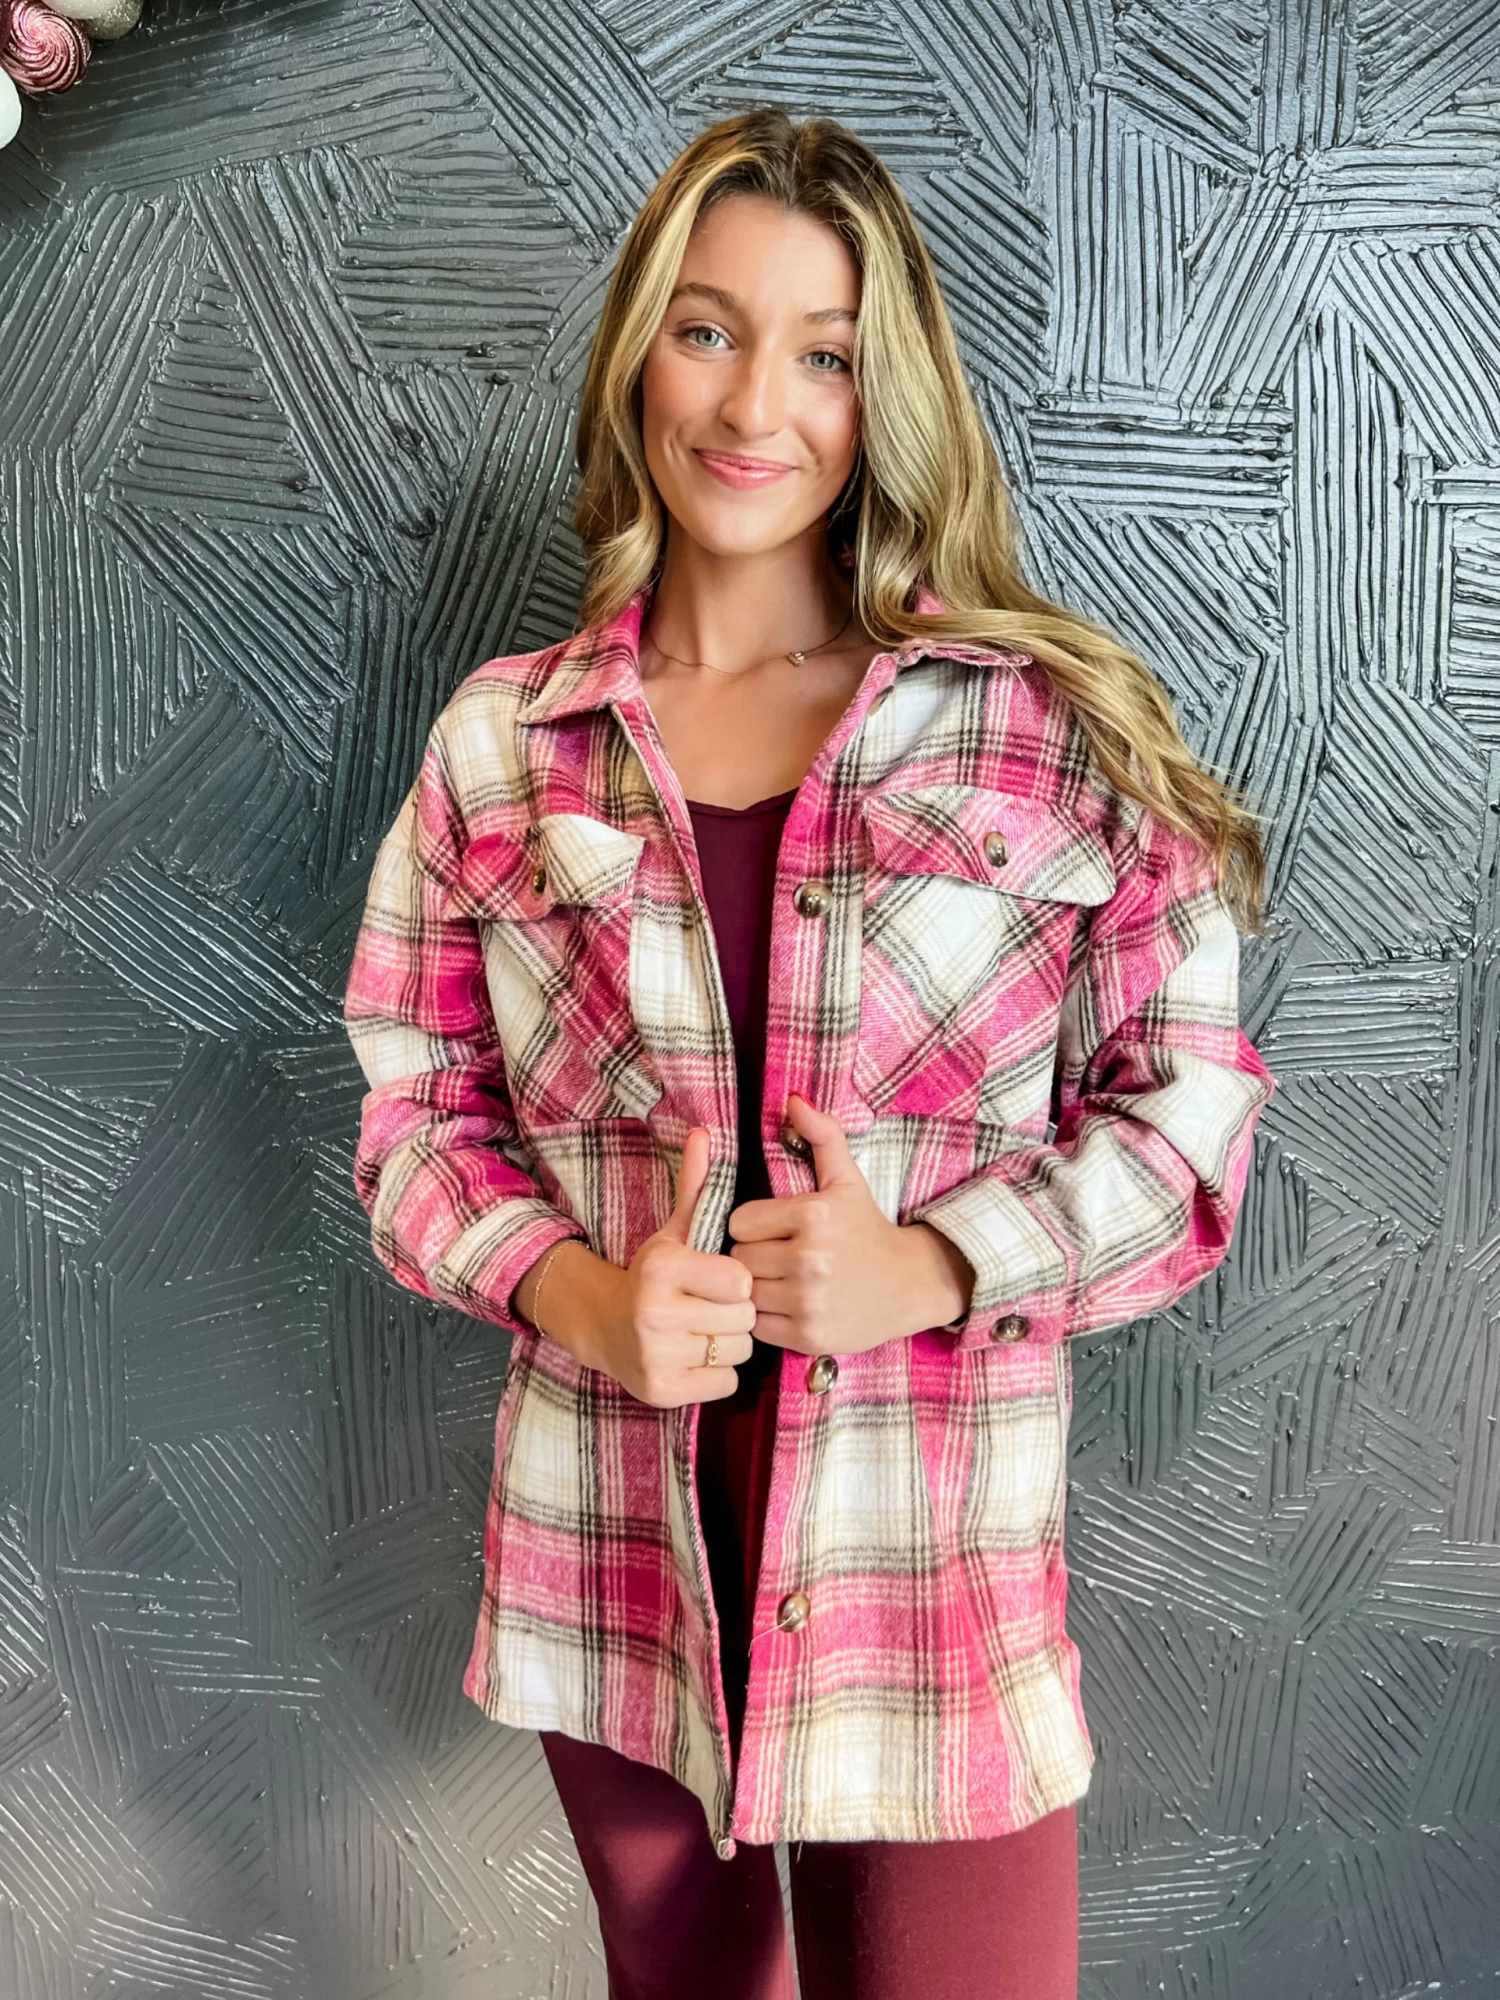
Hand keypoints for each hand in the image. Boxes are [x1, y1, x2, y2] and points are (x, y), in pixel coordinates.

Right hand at [583, 1126, 756, 1406]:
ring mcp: (655, 1354)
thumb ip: (696, 1186)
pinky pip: (725, 1383)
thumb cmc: (654, 1276)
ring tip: (704, 1330)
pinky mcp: (661, 1390)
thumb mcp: (673, 1231)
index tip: (719, 1280)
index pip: (741, 1281)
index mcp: (662, 1268)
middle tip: (711, 1308)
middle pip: (744, 1318)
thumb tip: (705, 1133)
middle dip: (736, 1314)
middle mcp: (654, 1311)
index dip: (737, 1282)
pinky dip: (717, 1374)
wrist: (605, 1326)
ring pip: (737, 1351)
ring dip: (730, 1343)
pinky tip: (695, 1356)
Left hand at [726, 1093, 974, 1354]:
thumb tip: (792, 1098)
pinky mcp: (809, 1336)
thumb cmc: (867, 1228)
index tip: (771, 1229)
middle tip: (774, 1255)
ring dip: (755, 1288)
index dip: (752, 1226)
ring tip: (778, 1279)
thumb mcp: (846, 1179)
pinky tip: (788, 1303)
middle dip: (751, 1256)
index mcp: (814, 1215)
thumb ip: (820, 1135)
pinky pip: (758, 1325)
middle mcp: (811, 1259)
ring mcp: (809, 1301)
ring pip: (746, 1293)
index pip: (739, 1222)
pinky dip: (766, 1317)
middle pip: (739, 1258)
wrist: (909, 1284)